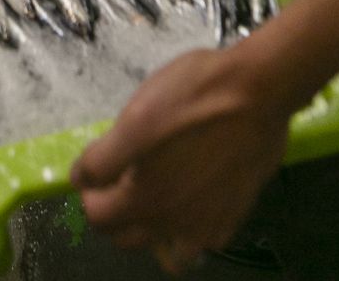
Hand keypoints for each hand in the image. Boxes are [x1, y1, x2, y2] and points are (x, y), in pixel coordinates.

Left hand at [71, 46, 290, 273]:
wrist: (258, 92)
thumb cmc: (193, 95)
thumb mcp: (137, 116)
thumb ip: (104, 157)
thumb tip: (81, 178)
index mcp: (144, 197)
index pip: (96, 217)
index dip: (89, 192)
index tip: (96, 170)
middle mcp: (173, 222)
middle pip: (126, 237)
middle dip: (115, 212)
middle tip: (121, 178)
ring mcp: (206, 224)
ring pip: (164, 246)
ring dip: (152, 228)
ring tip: (155, 193)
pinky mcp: (234, 216)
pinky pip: (203, 240)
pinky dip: (192, 229)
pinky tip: (192, 199)